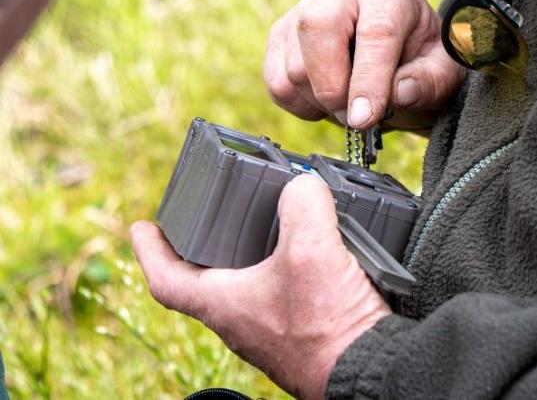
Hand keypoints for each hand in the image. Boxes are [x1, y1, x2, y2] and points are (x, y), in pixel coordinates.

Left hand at [131, 175, 389, 398]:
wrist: (371, 370)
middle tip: (212, 219)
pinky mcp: (304, 335)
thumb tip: (303, 187)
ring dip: (253, 259)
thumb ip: (303, 204)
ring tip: (269, 229)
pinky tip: (318, 257)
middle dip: (208, 247)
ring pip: (249, 289)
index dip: (150, 250)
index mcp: (223, 304)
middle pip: (208, 282)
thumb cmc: (328, 327)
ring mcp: (272, 332)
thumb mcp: (311, 249)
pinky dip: (291, 272)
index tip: (143, 227)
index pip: (166, 279)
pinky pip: (285, 298)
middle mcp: (241, 322)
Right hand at [263, 0, 465, 130]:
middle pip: (316, 31)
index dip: (368, 80)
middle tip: (358, 120)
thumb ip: (430, 82)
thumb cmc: (424, 61)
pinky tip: (327, 104)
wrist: (402, 56)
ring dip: (320, 103)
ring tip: (351, 108)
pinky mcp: (282, 35)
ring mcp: (305, 9)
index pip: (374, 32)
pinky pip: (276, 80)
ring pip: (293, 64)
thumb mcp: (444, 72)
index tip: (365, 118)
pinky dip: (300, 105)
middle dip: (333, 88)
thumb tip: (400, 92)